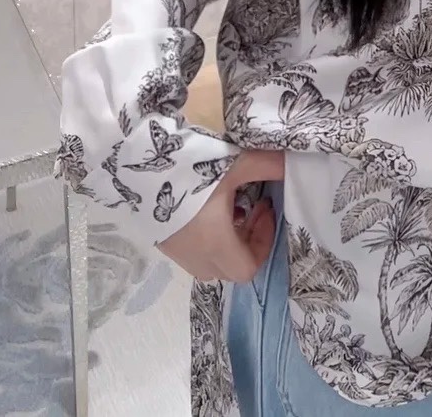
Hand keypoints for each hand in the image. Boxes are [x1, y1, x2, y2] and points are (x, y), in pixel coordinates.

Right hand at [157, 148, 285, 282]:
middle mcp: (194, 256)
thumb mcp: (238, 163)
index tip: (264, 211)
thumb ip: (269, 166)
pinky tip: (206, 205)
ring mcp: (175, 251)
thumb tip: (294, 162)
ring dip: (228, 241)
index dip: (264, 244)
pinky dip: (208, 237)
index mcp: (215, 245)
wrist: (137, 163)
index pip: (247, 269)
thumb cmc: (193, 169)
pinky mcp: (162, 241)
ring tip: (229, 206)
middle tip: (251, 210)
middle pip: (230, 268)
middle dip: (248, 242)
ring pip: (210, 262)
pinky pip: (193, 251)